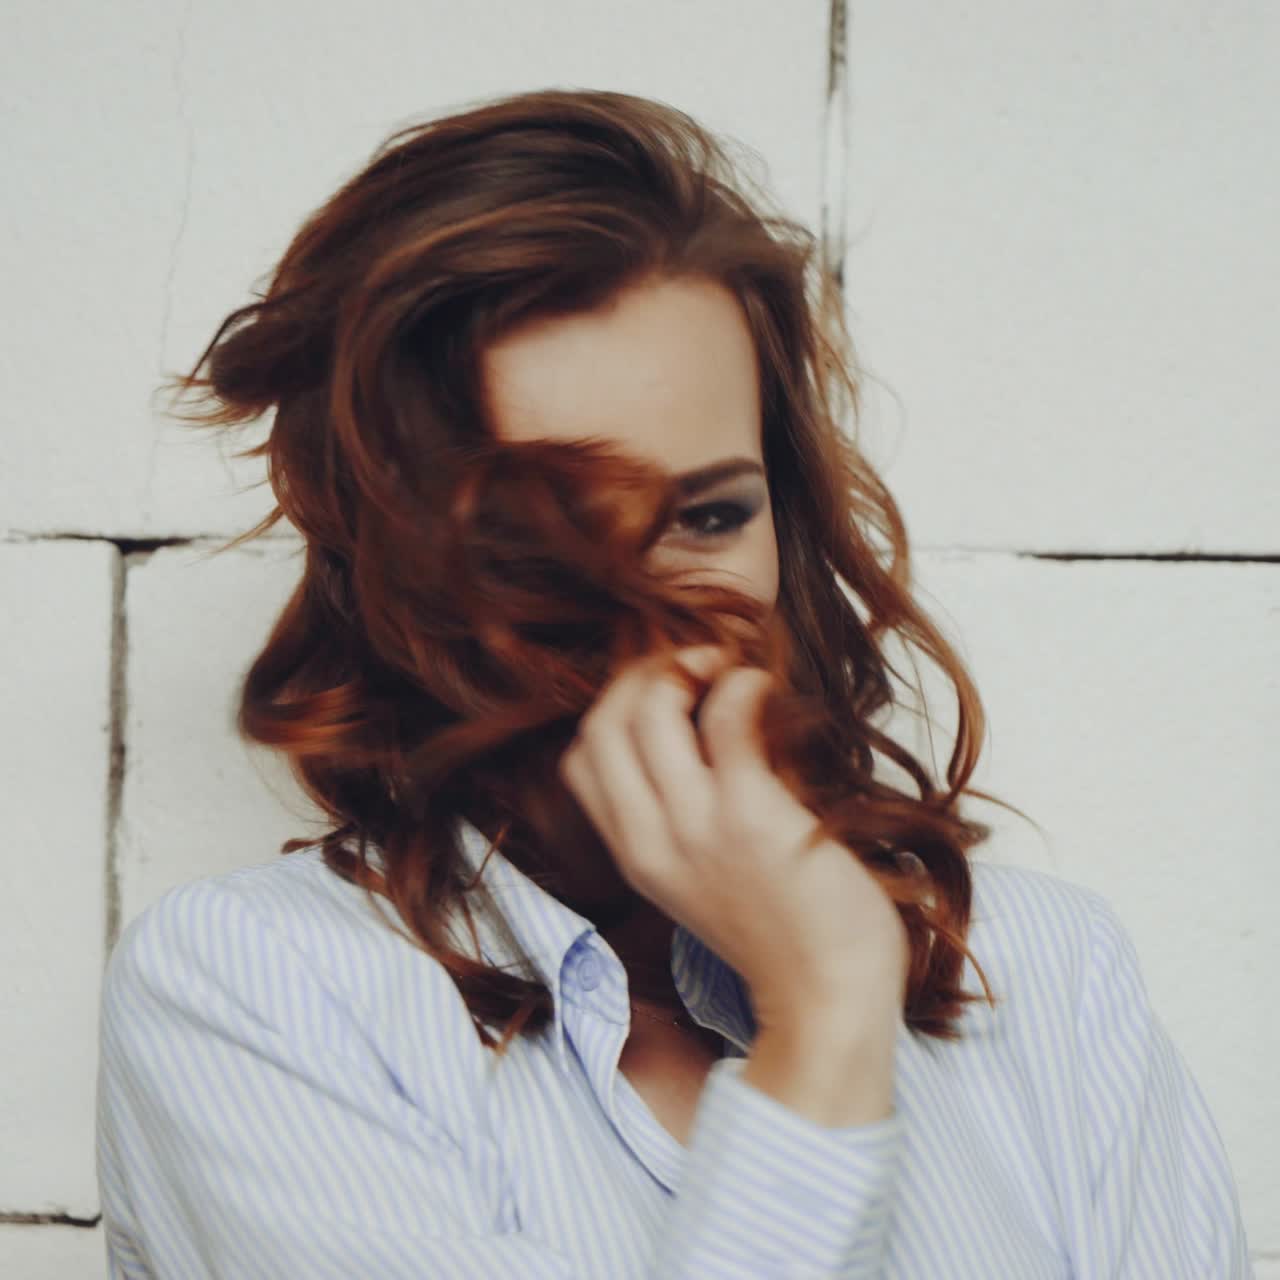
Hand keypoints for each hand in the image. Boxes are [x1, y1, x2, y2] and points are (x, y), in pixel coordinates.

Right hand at [557, 645, 908, 1036]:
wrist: (828, 996)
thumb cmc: (781, 932)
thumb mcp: (698, 882)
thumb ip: (679, 825)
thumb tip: (695, 742)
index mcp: (635, 855)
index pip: (579, 760)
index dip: (613, 710)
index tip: (663, 697)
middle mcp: (651, 838)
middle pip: (601, 724)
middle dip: (640, 675)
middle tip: (693, 669)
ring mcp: (697, 825)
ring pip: (649, 711)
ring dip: (685, 668)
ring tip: (724, 670)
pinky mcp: (751, 813)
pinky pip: (725, 717)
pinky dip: (739, 686)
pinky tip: (762, 693)